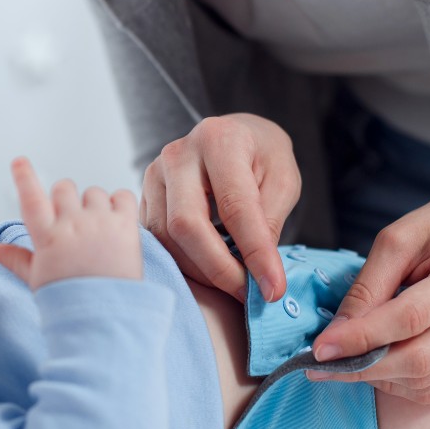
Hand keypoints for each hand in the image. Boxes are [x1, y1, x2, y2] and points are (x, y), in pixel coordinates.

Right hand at [0, 157, 142, 289]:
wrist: (106, 317)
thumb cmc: (70, 299)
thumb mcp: (37, 279)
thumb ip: (15, 260)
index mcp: (47, 237)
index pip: (31, 198)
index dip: (24, 177)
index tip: (19, 161)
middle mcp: (72, 224)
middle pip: (64, 188)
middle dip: (65, 199)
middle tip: (73, 223)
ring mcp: (99, 222)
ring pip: (93, 192)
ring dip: (92, 204)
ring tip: (97, 231)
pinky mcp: (126, 225)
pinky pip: (121, 195)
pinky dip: (118, 203)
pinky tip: (116, 222)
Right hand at [140, 114, 300, 302]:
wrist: (236, 135)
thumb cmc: (263, 156)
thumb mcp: (284, 179)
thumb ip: (270, 221)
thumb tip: (258, 273)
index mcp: (220, 140)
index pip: (234, 206)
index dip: (254, 252)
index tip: (272, 288)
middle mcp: (179, 154)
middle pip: (186, 225)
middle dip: (219, 269)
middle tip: (248, 292)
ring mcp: (155, 174)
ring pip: (166, 238)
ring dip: (201, 271)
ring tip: (234, 282)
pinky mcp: (145, 195)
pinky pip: (157, 240)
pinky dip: (184, 263)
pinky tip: (210, 271)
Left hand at [308, 185, 429, 403]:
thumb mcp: (398, 239)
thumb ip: (367, 286)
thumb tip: (336, 335)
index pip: (410, 317)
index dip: (362, 337)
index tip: (320, 348)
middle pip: (419, 358)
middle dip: (363, 366)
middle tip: (322, 364)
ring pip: (425, 381)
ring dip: (376, 378)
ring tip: (345, 363)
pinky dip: (398, 386)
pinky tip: (376, 367)